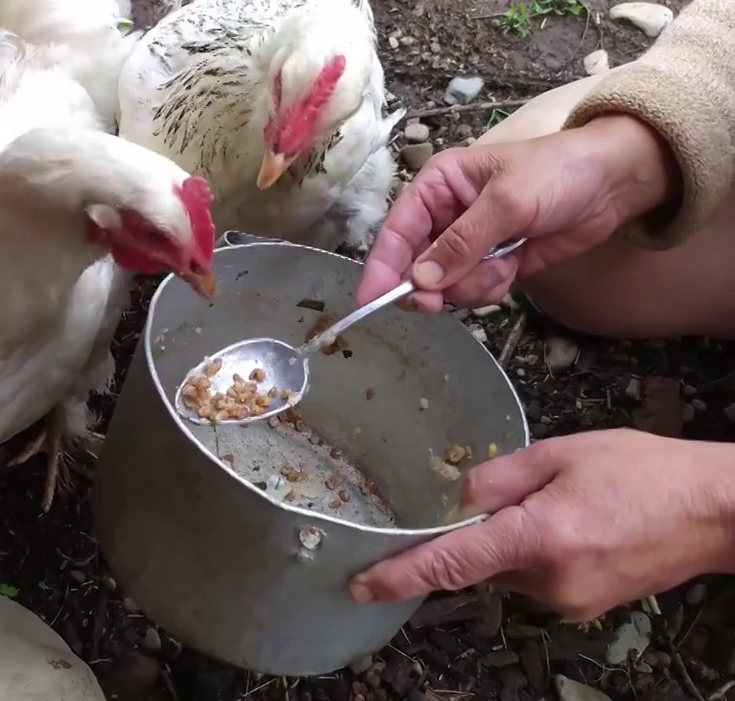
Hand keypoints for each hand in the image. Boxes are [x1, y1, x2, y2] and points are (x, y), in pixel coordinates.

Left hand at [347, 429, 734, 620]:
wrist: (718, 512)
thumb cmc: (646, 473)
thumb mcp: (563, 454)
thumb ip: (497, 478)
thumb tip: (455, 501)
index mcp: (537, 538)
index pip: (450, 563)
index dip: (401, 576)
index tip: (362, 587)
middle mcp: (548, 581)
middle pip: (480, 561)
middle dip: (488, 528)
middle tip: (534, 492)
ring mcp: (569, 601)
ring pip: (509, 569)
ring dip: (518, 538)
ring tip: (573, 504)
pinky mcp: (585, 607)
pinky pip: (538, 578)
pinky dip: (541, 551)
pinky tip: (581, 524)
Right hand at [357, 114, 680, 311]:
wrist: (615, 183)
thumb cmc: (557, 173)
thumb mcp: (506, 202)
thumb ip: (461, 244)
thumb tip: (419, 280)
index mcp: (437, 186)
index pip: (397, 231)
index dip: (382, 267)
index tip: (370, 301)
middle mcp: (446, 216)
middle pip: (415, 264)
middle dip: (430, 284)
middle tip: (438, 301)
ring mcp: (470, 243)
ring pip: (444, 283)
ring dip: (468, 286)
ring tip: (502, 269)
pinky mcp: (494, 263)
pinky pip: (473, 290)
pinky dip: (489, 289)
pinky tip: (513, 271)